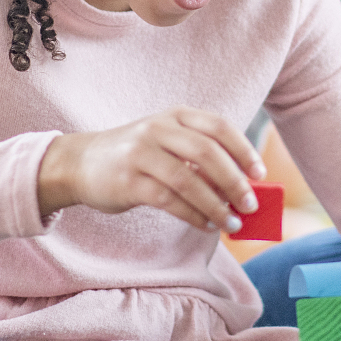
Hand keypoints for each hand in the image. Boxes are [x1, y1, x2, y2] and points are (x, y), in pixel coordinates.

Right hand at [39, 108, 265, 232]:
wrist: (80, 163)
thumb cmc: (135, 156)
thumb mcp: (166, 143)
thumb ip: (198, 157)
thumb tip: (240, 188)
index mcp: (175, 115)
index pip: (218, 127)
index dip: (243, 150)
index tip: (260, 173)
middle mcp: (158, 129)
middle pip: (207, 152)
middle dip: (234, 181)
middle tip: (250, 205)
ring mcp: (140, 153)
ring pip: (188, 180)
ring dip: (215, 205)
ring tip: (231, 224)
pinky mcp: (128, 181)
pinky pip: (169, 200)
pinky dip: (192, 215)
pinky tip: (206, 225)